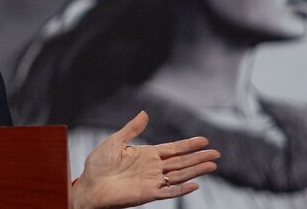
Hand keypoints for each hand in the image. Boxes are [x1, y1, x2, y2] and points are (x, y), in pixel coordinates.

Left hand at [70, 111, 219, 208]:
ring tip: (212, 165)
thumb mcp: (115, 142)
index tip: (204, 140)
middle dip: (198, 157)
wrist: (89, 184)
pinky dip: (182, 189)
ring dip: (196, 170)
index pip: (173, 149)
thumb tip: (145, 113)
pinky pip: (169, 192)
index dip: (188, 144)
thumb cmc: (98, 164)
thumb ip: (132, 129)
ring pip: (179, 175)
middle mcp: (152, 167)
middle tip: (217, 153)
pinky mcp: (148, 193)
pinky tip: (195, 184)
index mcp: (146, 154)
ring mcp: (152, 181)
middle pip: (181, 161)